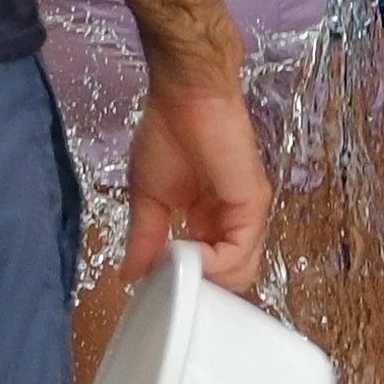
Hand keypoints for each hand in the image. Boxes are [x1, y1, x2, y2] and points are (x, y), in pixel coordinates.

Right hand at [123, 79, 272, 297]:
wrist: (186, 96)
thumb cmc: (168, 133)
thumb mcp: (148, 197)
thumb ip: (145, 239)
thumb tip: (130, 274)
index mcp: (209, 219)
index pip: (210, 269)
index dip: (188, 281)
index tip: (161, 283)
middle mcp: (232, 220)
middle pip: (228, 279)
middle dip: (198, 287)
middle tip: (170, 284)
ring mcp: (246, 215)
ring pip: (238, 274)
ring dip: (203, 279)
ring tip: (175, 266)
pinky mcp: (253, 205)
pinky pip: (238, 254)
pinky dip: (212, 264)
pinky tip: (188, 254)